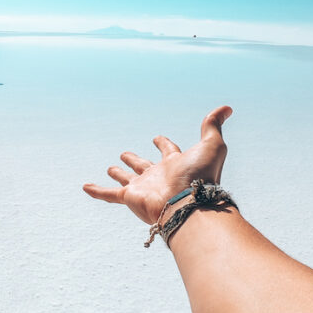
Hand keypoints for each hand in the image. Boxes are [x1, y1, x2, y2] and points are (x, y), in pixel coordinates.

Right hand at [83, 106, 231, 223]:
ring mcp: (143, 187)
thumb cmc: (201, 176)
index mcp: (175, 164)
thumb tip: (227, 108)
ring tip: (111, 168)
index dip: (163, 143)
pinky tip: (86, 187)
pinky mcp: (130, 198)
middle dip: (135, 160)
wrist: (188, 204)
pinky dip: (97, 191)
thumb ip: (213, 125)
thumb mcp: (212, 145)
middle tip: (124, 154)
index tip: (156, 138)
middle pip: (144, 166)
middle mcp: (158, 176)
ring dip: (119, 174)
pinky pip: (109, 194)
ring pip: (127, 179)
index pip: (168, 151)